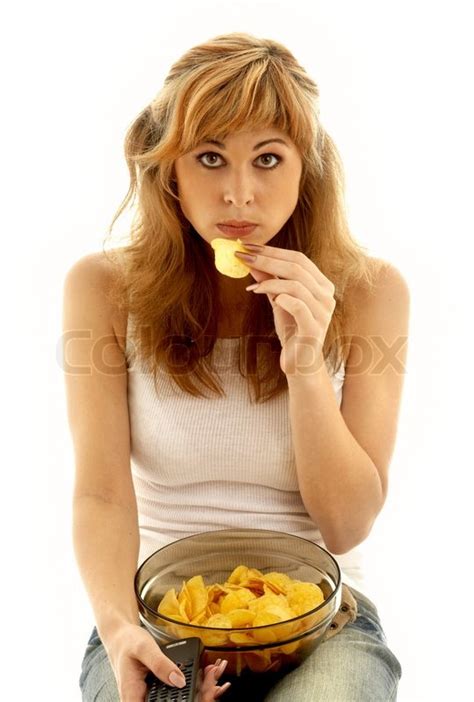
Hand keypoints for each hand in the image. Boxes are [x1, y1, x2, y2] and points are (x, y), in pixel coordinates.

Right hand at [104, 623, 230, 700]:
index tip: (191, 699)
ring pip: (171, 701)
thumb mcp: (144, 648)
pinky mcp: (155, 690)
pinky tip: (203, 677)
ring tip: (212, 683)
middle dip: (190, 698)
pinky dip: (186, 687)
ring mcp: (148, 696)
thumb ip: (160, 664)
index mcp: (132, 695)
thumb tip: (179, 681)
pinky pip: (171, 693)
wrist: (121, 636)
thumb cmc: (127, 641)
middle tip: (211, 688)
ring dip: (191, 694)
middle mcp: (140, 699)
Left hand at [235, 244, 335, 376]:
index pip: (299, 258)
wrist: (300, 362)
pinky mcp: (315, 328)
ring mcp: (323, 311)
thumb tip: (251, 260)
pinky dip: (279, 298)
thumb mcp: (278, 301)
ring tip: (252, 285)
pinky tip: (267, 298)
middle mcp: (327, 295)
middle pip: (297, 267)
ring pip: (296, 284)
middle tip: (243, 257)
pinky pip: (297, 305)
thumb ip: (269, 281)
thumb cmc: (292, 330)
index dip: (273, 251)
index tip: (248, 247)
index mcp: (322, 284)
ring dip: (269, 281)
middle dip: (267, 260)